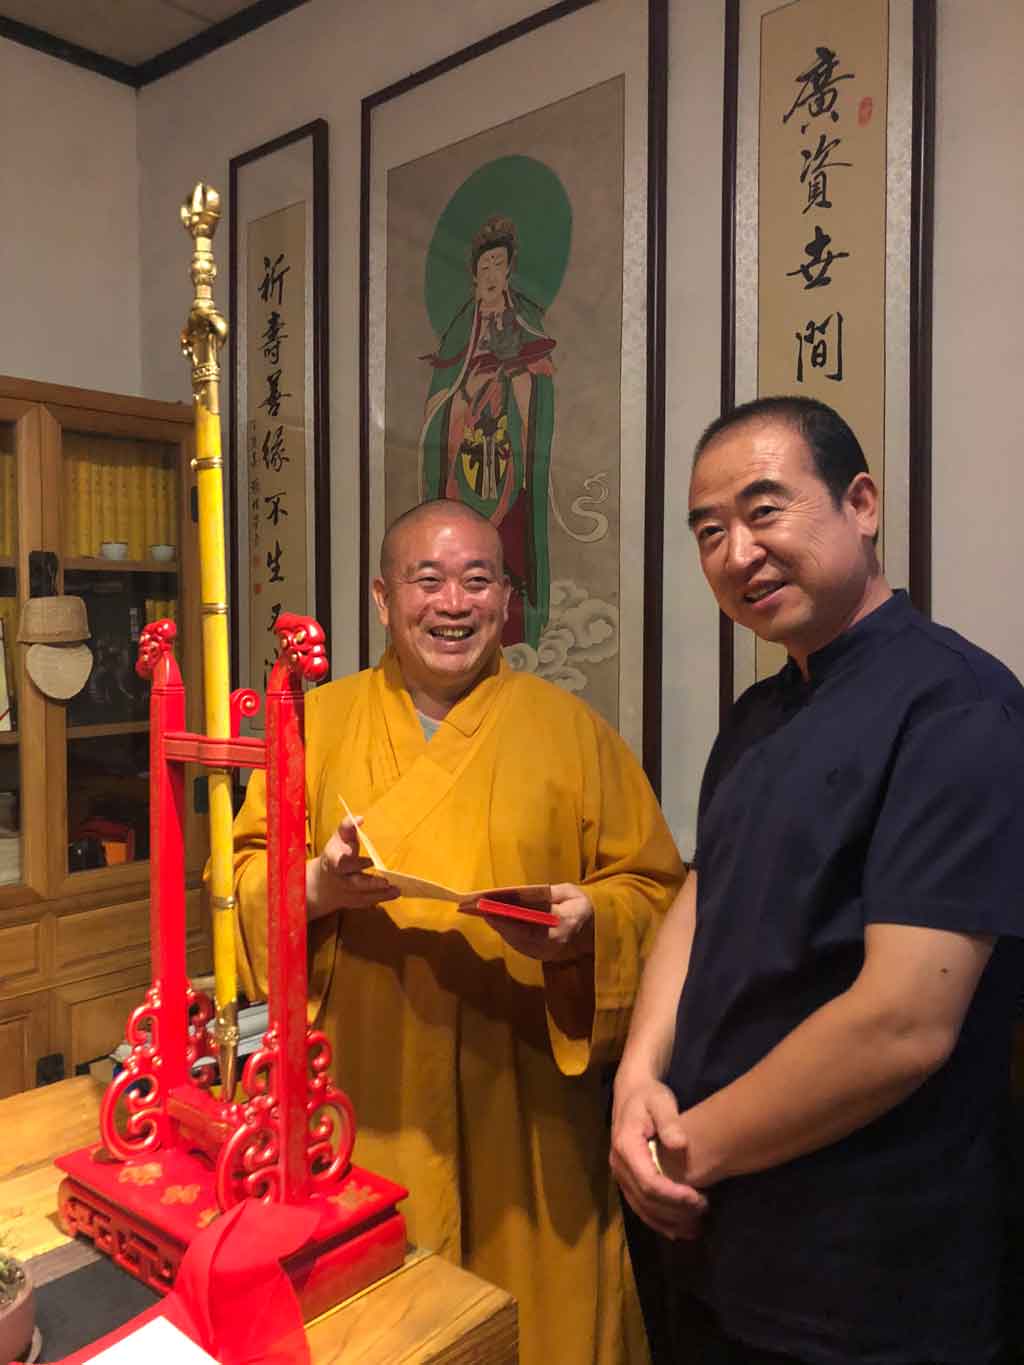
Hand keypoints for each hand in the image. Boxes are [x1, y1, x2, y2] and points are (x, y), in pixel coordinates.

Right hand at [306, 814, 399, 917]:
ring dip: (380, 894)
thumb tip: (360, 818)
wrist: (322, 882)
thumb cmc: (336, 853)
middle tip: (386, 880)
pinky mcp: (354, 901)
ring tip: (397, 889)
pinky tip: (395, 893)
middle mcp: (339, 879)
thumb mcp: (338, 839)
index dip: (353, 863)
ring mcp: (346, 893)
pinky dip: (382, 898)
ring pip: (362, 896)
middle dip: (370, 883)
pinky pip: (368, 902)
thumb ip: (347, 827)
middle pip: (354, 883)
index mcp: (333, 861)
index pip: (340, 863)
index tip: (369, 860)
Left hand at [479, 882, 594, 961]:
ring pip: (520, 944)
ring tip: (487, 915)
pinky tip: (500, 925)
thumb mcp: (569, 892)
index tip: (490, 911)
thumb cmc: (583, 904)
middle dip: (500, 924)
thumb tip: (524, 894)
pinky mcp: (547, 956)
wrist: (599, 928)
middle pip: (520, 937)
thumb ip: (549, 893)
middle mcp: (556, 943)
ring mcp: (551, 953)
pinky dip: (511, 936)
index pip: (529, 925)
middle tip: (481, 910)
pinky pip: (524, 947)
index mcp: (563, 924)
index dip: (507, 920)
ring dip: (502, 931)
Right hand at [610, 1075, 707, 1240]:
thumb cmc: (649, 1096)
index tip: (698, 1197)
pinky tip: (678, 1230)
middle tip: (704, 1208)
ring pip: (641, 1209)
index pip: (648, 1182)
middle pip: (645, 1200)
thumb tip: (680, 1145)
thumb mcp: (661, 1101)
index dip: (673, 1195)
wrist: (632, 1092)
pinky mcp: (626, 1180)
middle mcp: (619, 1165)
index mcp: (626, 1147)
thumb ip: (670, 1122)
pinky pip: (640, 1206)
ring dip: (668, 1222)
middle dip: (675, 1211)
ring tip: (696, 1227)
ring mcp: (620, 1175)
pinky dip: (659, 1221)